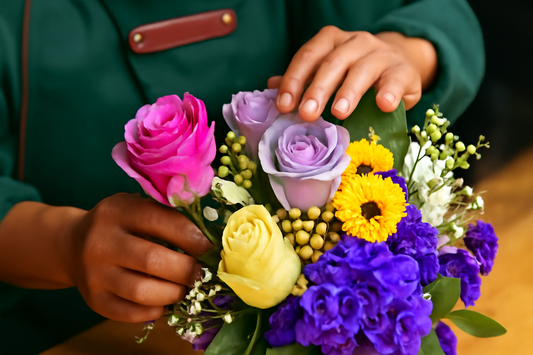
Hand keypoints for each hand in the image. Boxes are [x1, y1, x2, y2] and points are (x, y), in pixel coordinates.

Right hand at [70, 193, 211, 321]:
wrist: (72, 245)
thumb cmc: (120, 224)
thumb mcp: (137, 207)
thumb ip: (167, 215)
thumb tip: (210, 237)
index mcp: (117, 211)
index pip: (160, 221)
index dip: (190, 236)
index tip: (209, 247)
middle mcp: (101, 242)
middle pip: (153, 260)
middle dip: (187, 270)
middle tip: (202, 272)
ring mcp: (94, 274)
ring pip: (142, 291)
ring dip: (174, 292)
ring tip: (186, 287)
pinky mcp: (94, 300)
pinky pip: (132, 313)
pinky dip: (156, 309)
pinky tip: (165, 299)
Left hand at [268, 27, 436, 120]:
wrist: (398, 64)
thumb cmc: (355, 73)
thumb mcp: (327, 73)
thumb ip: (302, 80)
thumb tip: (271, 87)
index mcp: (331, 41)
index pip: (308, 56)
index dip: (294, 80)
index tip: (284, 106)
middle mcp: (355, 42)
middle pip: (332, 62)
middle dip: (317, 89)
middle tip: (307, 114)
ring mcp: (381, 54)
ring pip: (362, 69)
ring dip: (349, 91)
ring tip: (339, 112)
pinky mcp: (403, 71)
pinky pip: (395, 79)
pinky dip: (389, 91)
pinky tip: (383, 105)